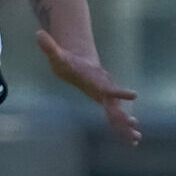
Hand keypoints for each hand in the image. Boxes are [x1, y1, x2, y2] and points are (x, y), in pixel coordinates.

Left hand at [38, 30, 140, 145]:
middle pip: (116, 105)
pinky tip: (132, 141)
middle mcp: (105, 90)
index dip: (119, 92)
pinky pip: (116, 119)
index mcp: (97, 81)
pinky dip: (123, 129)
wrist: (80, 62)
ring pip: (118, 115)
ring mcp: (107, 98)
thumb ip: (49, 46)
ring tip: (137, 140)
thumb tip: (38, 34)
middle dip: (124, 116)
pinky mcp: (107, 103)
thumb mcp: (57, 55)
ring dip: (126, 127)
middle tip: (134, 125)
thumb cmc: (67, 60)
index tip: (133, 95)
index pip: (108, 88)